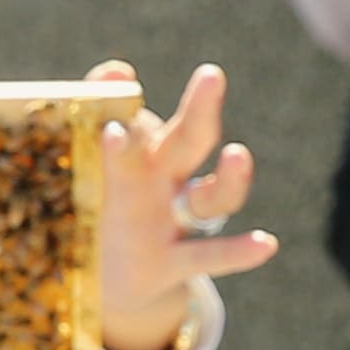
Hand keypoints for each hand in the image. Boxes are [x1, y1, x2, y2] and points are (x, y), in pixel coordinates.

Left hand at [87, 61, 273, 349]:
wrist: (97, 279)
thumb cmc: (89, 208)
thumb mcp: (82, 170)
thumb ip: (89, 120)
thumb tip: (116, 70)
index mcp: (136, 149)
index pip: (137, 114)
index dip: (125, 97)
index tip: (117, 76)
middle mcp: (162, 179)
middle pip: (191, 140)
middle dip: (201, 109)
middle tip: (211, 76)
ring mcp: (171, 221)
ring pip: (210, 198)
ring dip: (228, 178)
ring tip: (238, 156)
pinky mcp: (169, 265)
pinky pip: (209, 256)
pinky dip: (238, 252)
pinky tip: (267, 244)